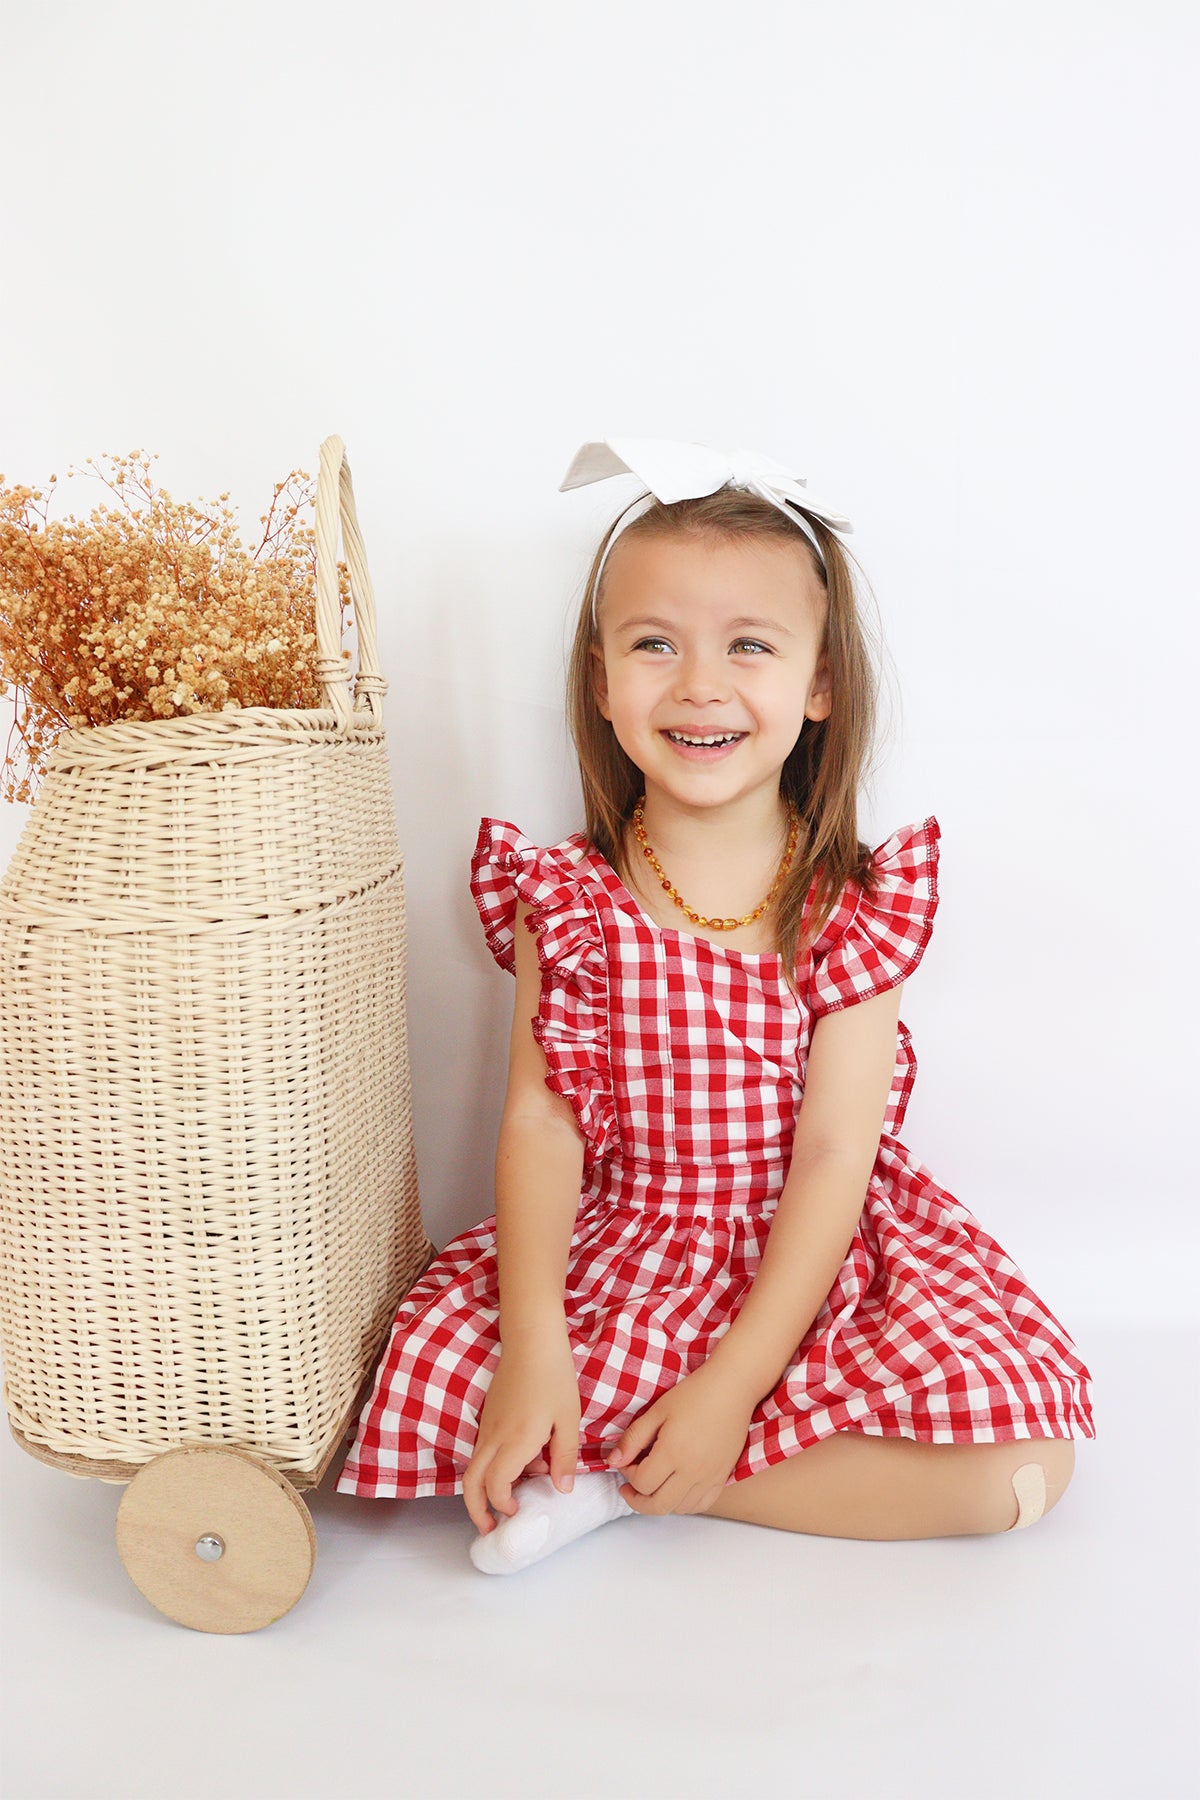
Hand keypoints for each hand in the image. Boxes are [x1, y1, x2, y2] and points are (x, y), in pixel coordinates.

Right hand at [462, 1329, 580, 1535]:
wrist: (532, 1340)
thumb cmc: (554, 1377)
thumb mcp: (568, 1419)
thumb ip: (564, 1457)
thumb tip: (562, 1490)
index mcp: (515, 1441)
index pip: (497, 1485)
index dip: (502, 1505)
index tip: (517, 1511)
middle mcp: (494, 1437)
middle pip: (471, 1482)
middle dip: (476, 1510)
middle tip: (489, 1528)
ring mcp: (487, 1425)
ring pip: (473, 1467)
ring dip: (481, 1490)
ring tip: (499, 1504)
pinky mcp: (487, 1416)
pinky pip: (481, 1451)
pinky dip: (489, 1468)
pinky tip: (514, 1467)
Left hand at [603, 1360, 756, 1516]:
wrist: (731, 1389)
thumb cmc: (694, 1394)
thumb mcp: (656, 1411)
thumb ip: (633, 1439)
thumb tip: (614, 1461)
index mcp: (673, 1452)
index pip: (642, 1483)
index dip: (627, 1475)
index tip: (626, 1461)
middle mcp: (692, 1471)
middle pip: (658, 1505)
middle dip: (637, 1499)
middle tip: (629, 1486)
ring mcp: (710, 1477)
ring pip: (679, 1509)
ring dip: (660, 1502)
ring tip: (652, 1485)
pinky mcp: (722, 1477)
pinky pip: (701, 1505)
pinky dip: (684, 1504)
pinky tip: (675, 1489)